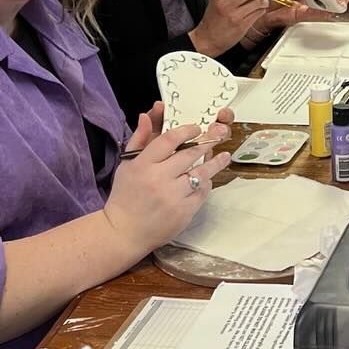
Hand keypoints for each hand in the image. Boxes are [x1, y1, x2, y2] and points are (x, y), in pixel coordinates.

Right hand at [103, 119, 230, 259]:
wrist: (124, 232)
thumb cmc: (125, 196)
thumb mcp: (126, 165)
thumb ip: (139, 139)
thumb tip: (147, 115)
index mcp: (142, 165)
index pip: (169, 140)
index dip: (187, 130)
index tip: (196, 128)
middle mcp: (158, 179)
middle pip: (189, 154)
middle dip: (207, 142)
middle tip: (218, 136)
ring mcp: (172, 197)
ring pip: (201, 173)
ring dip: (215, 162)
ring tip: (225, 155)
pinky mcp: (183, 212)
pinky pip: (201, 193)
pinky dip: (206, 183)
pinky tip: (208, 178)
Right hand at [189, 0, 269, 56]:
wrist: (208, 40)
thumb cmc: (212, 22)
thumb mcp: (215, 3)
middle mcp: (226, 5)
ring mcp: (234, 16)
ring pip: (256, 2)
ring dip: (264, 1)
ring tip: (264, 2)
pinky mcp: (242, 25)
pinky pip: (257, 14)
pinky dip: (262, 10)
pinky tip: (260, 11)